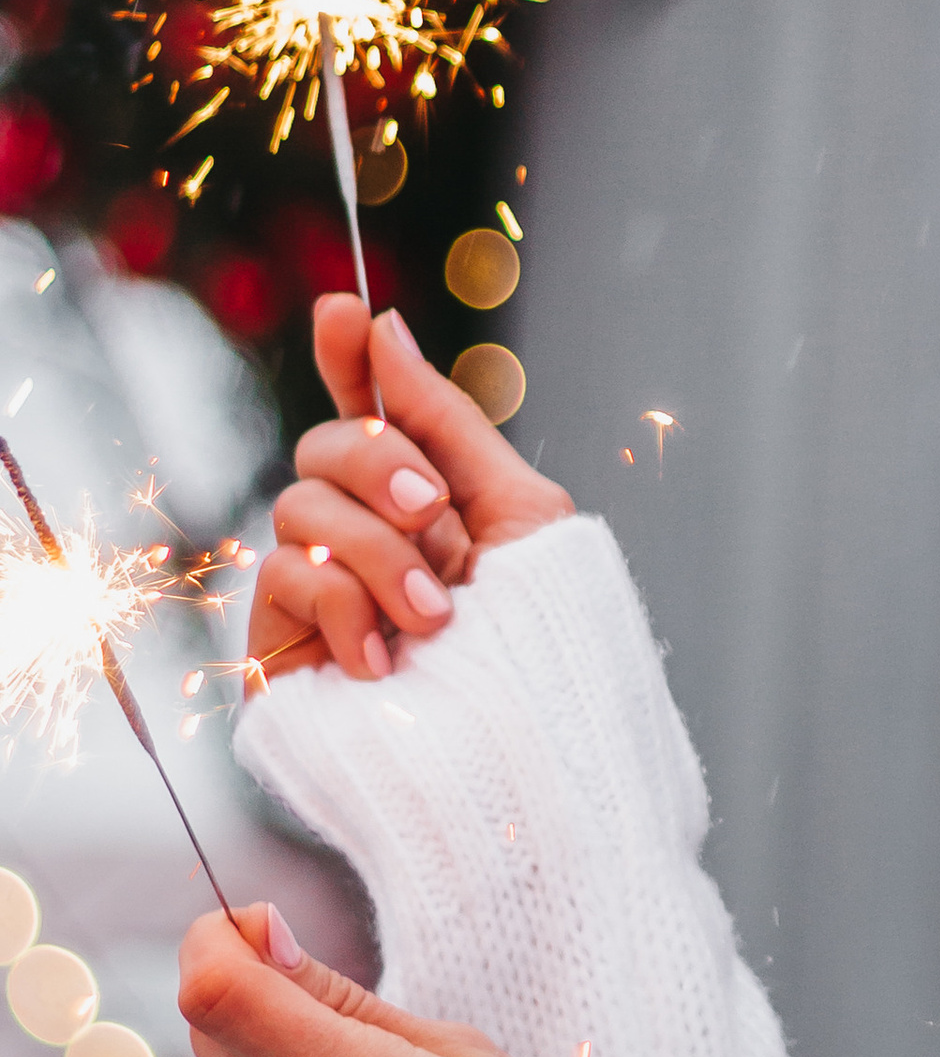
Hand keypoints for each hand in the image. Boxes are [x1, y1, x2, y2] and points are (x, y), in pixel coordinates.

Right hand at [251, 294, 572, 684]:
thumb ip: (444, 418)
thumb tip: (385, 323)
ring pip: (301, 507)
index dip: (349, 357)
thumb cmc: (541, 639)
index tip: (344, 309)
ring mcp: (319, 588)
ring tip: (436, 617)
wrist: (528, 747)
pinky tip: (388, 660)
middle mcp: (364, 535)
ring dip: (380, 555)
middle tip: (436, 514)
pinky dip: (346, 609)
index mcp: (425, 498)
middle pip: (325, 445)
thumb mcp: (517, 510)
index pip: (372, 412)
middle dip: (382, 465)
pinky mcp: (282, 644)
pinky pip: (282, 576)